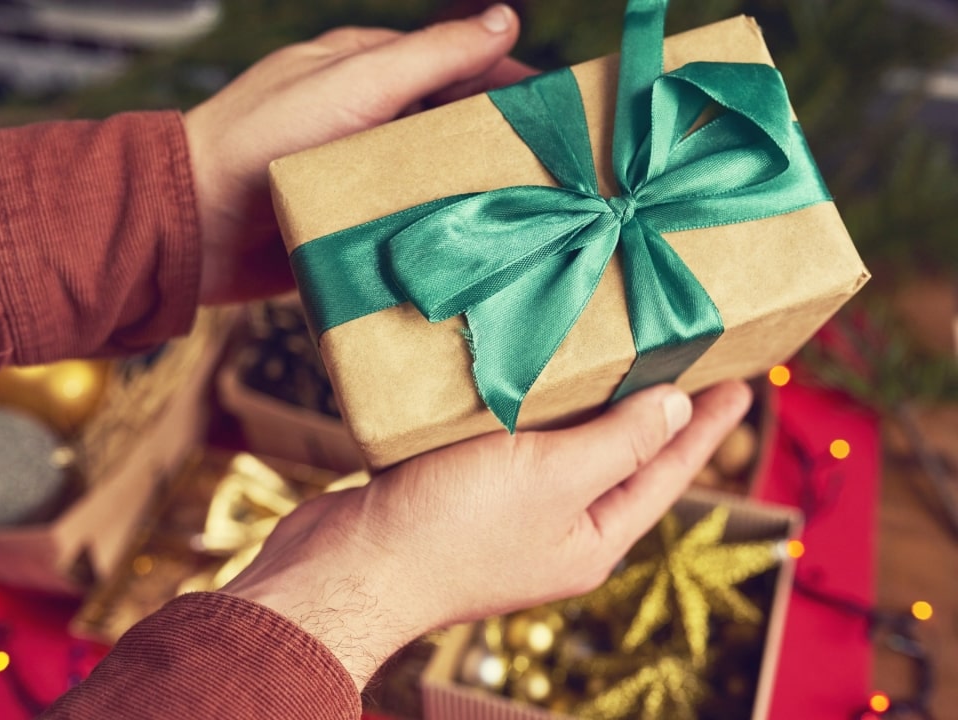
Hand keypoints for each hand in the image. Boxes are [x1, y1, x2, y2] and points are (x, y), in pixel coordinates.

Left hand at [184, 5, 532, 303]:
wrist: (190, 223)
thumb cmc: (261, 139)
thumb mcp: (353, 84)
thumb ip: (428, 56)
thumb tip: (503, 23)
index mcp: (367, 72)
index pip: (456, 67)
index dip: (510, 86)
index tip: (560, 111)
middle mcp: (365, 120)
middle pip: (449, 126)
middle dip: (498, 146)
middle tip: (555, 177)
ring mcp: (354, 172)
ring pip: (429, 178)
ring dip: (468, 194)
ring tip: (523, 221)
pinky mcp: (345, 221)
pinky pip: (400, 223)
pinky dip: (431, 232)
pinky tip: (463, 251)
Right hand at [221, 381, 752, 689]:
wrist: (348, 566)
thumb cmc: (452, 528)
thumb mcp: (551, 478)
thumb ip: (620, 444)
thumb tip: (681, 410)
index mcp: (592, 538)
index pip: (667, 472)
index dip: (708, 427)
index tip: (744, 381)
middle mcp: (557, 530)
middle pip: (621, 460)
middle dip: (654, 411)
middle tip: (686, 357)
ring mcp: (509, 514)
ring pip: (563, 447)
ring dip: (589, 403)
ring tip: (616, 354)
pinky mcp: (462, 491)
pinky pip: (513, 443)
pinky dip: (530, 408)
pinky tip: (529, 373)